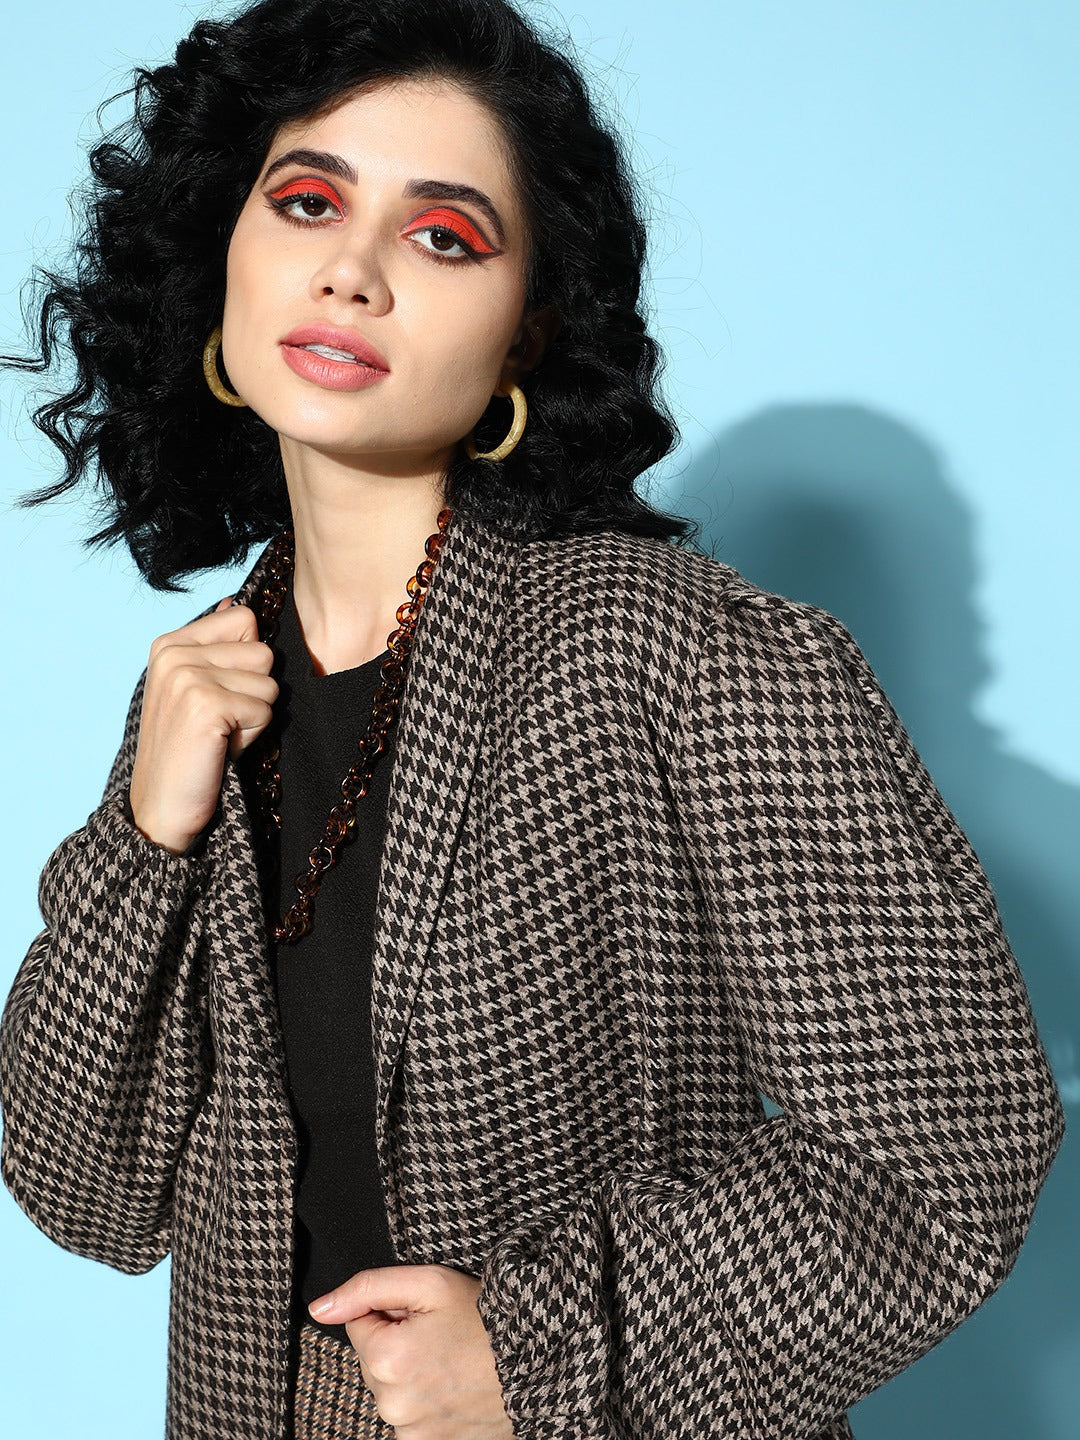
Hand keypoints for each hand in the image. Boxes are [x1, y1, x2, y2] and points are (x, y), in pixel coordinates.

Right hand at [128, 595, 277, 852]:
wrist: (161, 806)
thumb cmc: (190, 749)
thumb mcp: (199, 688)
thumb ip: (217, 645)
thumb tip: (235, 599)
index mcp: (170, 642)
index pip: (246, 617)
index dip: (248, 661)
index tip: (219, 693)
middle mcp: (174, 653)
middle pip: (264, 651)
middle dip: (254, 692)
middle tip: (221, 722)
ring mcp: (187, 676)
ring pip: (269, 682)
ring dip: (254, 716)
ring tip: (220, 735)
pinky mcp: (205, 705)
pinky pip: (265, 710)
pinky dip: (252, 736)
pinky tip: (221, 748)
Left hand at [307, 1263, 514, 1437]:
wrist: (538, 1361)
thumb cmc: (486, 1318)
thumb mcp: (430, 1283)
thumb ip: (367, 1287)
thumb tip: (319, 1308)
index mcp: (386, 1359)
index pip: (358, 1323)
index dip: (391, 1311)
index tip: (423, 1314)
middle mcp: (391, 1405)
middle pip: (371, 1358)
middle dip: (398, 1341)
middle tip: (441, 1335)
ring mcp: (410, 1433)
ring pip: (389, 1387)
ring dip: (410, 1371)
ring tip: (451, 1360)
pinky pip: (406, 1414)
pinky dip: (423, 1399)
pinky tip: (452, 1386)